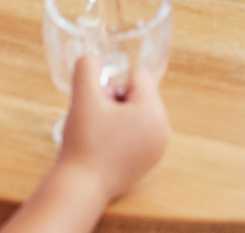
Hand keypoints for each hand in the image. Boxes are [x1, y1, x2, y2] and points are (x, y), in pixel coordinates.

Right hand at [57, 53, 169, 201]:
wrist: (80, 187)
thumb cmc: (83, 142)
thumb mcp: (82, 96)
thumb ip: (87, 67)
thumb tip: (93, 57)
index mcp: (153, 111)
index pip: (138, 76)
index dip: (112, 83)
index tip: (98, 103)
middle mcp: (163, 129)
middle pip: (140, 94)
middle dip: (116, 99)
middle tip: (96, 119)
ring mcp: (158, 148)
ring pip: (138, 113)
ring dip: (117, 115)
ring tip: (100, 133)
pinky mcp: (149, 162)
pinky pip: (138, 133)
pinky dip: (121, 133)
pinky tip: (104, 147)